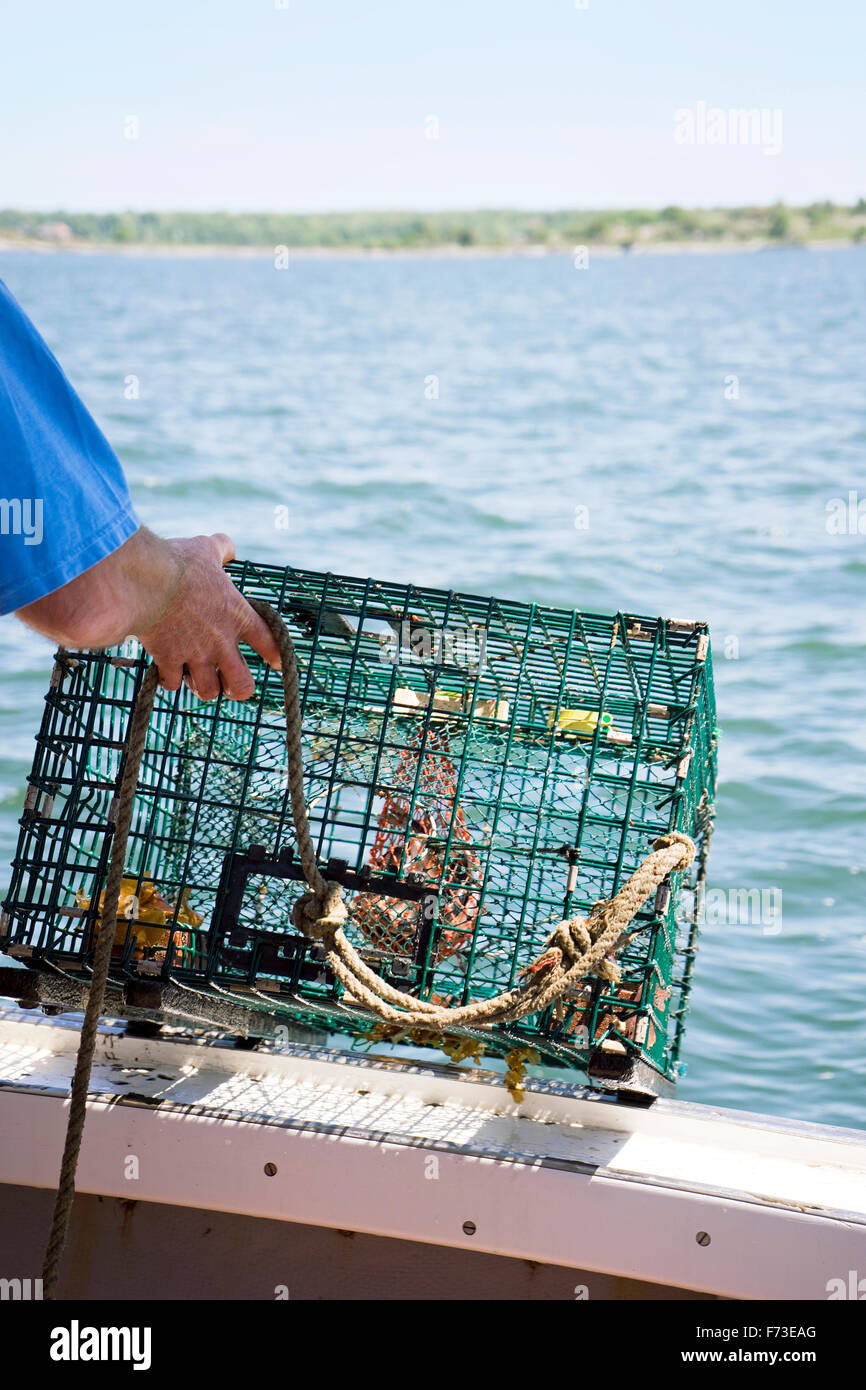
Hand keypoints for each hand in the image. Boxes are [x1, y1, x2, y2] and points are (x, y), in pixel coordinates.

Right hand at [16, 527, 280, 700]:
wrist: (145, 579)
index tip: (276, 665)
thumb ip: (222, 548)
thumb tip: (228, 548)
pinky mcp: (168, 660)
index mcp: (237, 615)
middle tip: (228, 681)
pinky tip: (167, 669)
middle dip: (237, 688)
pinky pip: (173, 684)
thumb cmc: (178, 562)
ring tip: (197, 678)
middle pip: (242, 685)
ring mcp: (195, 654)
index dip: (275, 657)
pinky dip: (171, 679)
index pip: (269, 643)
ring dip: (204, 687)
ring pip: (208, 692)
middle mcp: (221, 641)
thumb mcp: (206, 548)